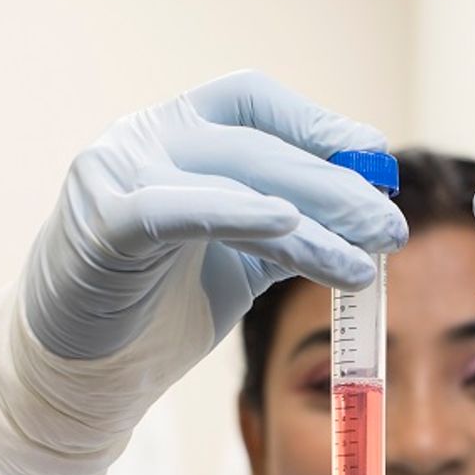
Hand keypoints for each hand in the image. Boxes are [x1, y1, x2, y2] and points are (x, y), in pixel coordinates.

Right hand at [24, 69, 405, 363]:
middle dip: (334, 185)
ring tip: (365, 258)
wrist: (84, 373)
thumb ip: (289, 226)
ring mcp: (114, 174)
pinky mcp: (100, 224)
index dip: (316, 121)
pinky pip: (179, 210)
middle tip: (390, 226)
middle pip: (256, 144)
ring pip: (232, 180)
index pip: (253, 101)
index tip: (373, 154)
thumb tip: (368, 212)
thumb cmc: (157, 308)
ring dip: (311, 220)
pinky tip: (291, 227)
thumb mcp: (238, 258)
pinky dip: (237, 213)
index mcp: (173, 133)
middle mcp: (141, 137)